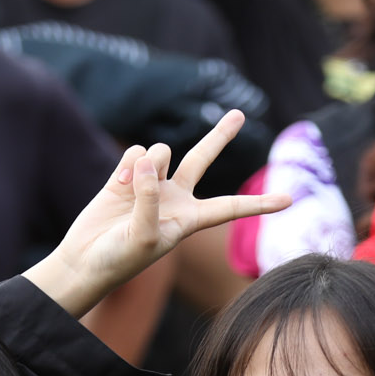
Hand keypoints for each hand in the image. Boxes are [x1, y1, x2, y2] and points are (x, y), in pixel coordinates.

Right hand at [25, 110, 289, 316]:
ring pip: (160, 151)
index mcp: (190, 220)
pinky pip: (135, 154)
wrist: (85, 262)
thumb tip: (150, 159)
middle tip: (239, 113)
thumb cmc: (120, 260)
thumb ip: (149, 197)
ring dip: (148, 163)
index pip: (231, 207)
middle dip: (220, 136)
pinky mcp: (125, 177)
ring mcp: (150, 185)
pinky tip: (118, 186)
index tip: (290, 200)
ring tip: (131, 189)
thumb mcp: (142, 236)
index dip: (260, 203)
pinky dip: (128, 166)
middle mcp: (175, 198)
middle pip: (202, 158)